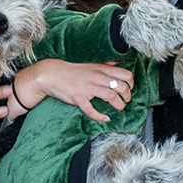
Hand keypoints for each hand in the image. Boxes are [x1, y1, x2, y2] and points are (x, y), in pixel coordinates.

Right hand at [9, 59, 134, 121]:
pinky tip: (105, 118)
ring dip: (119, 105)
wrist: (51, 74)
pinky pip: (91, 110)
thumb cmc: (71, 70)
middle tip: (125, 101)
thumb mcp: (90, 63)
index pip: (125, 74)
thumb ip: (104, 64)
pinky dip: (100, 116)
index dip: (131, 83)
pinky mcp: (78, 98)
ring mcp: (88, 88)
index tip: (129, 89)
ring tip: (119, 108)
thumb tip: (117, 63)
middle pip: (121, 86)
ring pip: (111, 97)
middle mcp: (96, 77)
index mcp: (100, 69)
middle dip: (127, 96)